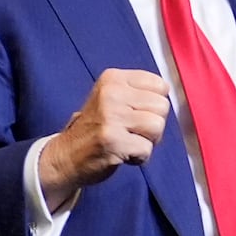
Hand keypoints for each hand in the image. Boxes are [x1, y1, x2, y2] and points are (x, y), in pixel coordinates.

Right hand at [39, 68, 169, 207]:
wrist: (66, 155)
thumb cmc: (97, 128)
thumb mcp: (111, 97)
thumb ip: (138, 92)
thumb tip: (169, 94)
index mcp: (113, 78)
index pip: (160, 85)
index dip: (154, 105)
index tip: (136, 114)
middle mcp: (111, 93)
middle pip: (162, 106)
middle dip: (153, 124)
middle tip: (132, 131)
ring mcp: (111, 116)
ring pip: (157, 126)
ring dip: (148, 141)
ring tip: (128, 141)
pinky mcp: (112, 141)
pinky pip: (146, 149)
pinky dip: (139, 157)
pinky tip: (122, 154)